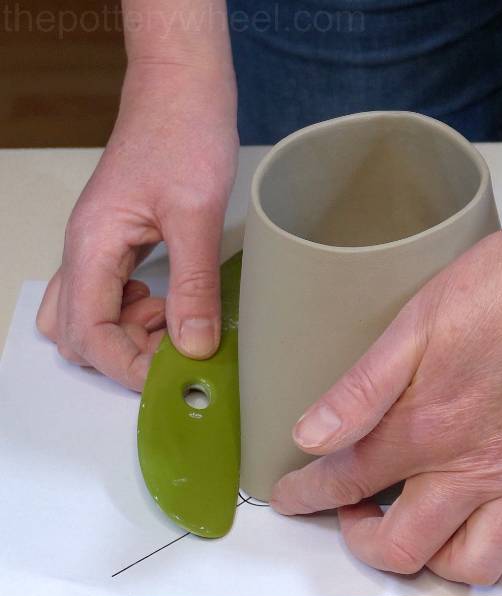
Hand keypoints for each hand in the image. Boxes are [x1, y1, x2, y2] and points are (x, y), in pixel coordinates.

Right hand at [36, 60, 237, 389]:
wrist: (182, 89)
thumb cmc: (184, 134)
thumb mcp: (195, 214)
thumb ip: (192, 285)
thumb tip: (193, 347)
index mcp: (92, 245)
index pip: (88, 334)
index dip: (127, 366)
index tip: (173, 374)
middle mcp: (85, 250)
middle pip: (78, 333)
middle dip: (125, 352)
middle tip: (177, 343)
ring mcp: (98, 246)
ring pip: (89, 317)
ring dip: (129, 334)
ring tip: (178, 318)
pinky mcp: (119, 241)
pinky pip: (110, 294)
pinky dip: (135, 313)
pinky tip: (172, 302)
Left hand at [270, 195, 501, 584]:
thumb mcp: (416, 323)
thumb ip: (362, 388)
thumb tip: (310, 437)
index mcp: (427, 425)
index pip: (347, 480)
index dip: (307, 494)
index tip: (290, 496)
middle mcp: (475, 467)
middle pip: (403, 546)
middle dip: (360, 540)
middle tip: (352, 512)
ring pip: (472, 565)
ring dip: (432, 559)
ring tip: (416, 524)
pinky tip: (492, 524)